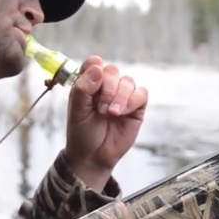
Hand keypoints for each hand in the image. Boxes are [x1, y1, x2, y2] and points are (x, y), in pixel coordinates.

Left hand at [64, 57, 147, 190]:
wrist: (94, 156)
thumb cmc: (82, 132)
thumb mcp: (77, 110)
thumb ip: (83, 88)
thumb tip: (98, 67)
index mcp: (89, 83)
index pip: (94, 63)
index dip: (95, 67)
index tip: (93, 80)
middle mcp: (106, 86)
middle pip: (112, 71)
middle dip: (108, 89)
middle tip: (101, 109)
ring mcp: (122, 96)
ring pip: (128, 81)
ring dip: (120, 97)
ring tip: (111, 113)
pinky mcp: (136, 107)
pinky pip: (141, 94)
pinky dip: (132, 101)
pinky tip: (122, 113)